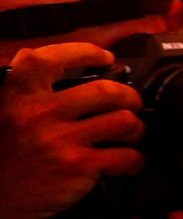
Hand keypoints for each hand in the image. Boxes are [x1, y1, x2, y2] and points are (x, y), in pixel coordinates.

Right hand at [0, 43, 145, 218]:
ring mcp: (59, 140)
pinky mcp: (78, 167)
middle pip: (107, 90)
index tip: (105, 58)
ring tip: (128, 135)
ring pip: (124, 121)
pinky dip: (134, 159)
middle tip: (130, 105)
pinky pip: (126, 155)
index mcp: (18, 96)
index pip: (51, 58)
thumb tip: (37, 54)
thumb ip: (22, 86)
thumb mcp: (3, 112)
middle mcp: (38, 113)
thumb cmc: (6, 157)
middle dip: (129, 98)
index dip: (84, 52)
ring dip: (135, 128)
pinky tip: (126, 162)